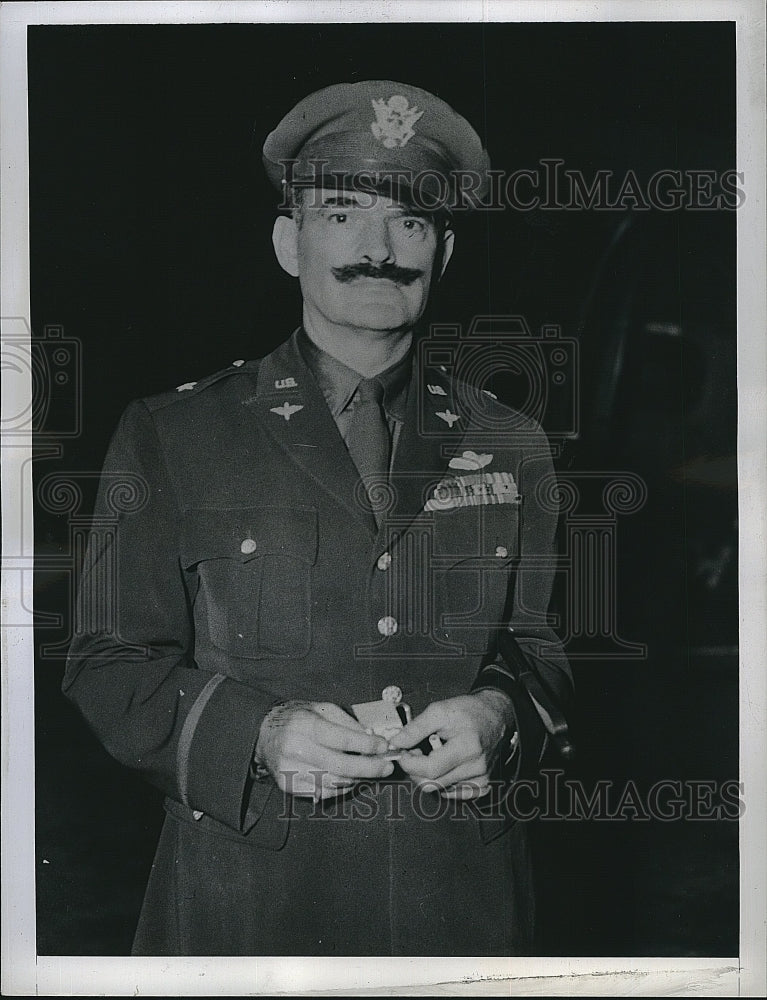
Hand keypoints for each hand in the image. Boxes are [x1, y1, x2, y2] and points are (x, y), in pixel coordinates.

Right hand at [255, 701, 393, 799]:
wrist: (263, 733)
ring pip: (333, 783)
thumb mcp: (321, 709)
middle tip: (387, 767)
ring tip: (372, 773)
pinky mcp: (288, 786)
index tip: (384, 747)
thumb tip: (371, 737)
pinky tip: (350, 779)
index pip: (342, 739)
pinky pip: (322, 792)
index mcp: (305, 725)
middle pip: (340, 766)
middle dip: (369, 768)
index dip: (367, 745)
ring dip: (358, 779)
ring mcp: (290, 771)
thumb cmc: (297, 718)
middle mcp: (296, 749)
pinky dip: (341, 788)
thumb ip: (347, 722)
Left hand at [387, 690, 513, 799]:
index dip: (409, 763)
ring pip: (439, 789)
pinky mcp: (481, 786)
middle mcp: (476, 767)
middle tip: (415, 751)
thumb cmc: (470, 712)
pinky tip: (444, 764)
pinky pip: (451, 793)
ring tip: (433, 753)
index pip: (430, 769)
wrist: (494, 716)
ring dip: (428, 774)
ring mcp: (480, 779)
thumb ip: (415, 728)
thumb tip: (397, 742)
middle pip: (432, 784)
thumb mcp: (439, 711)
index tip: (402, 753)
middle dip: (416, 769)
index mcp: (468, 747)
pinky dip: (441, 780)